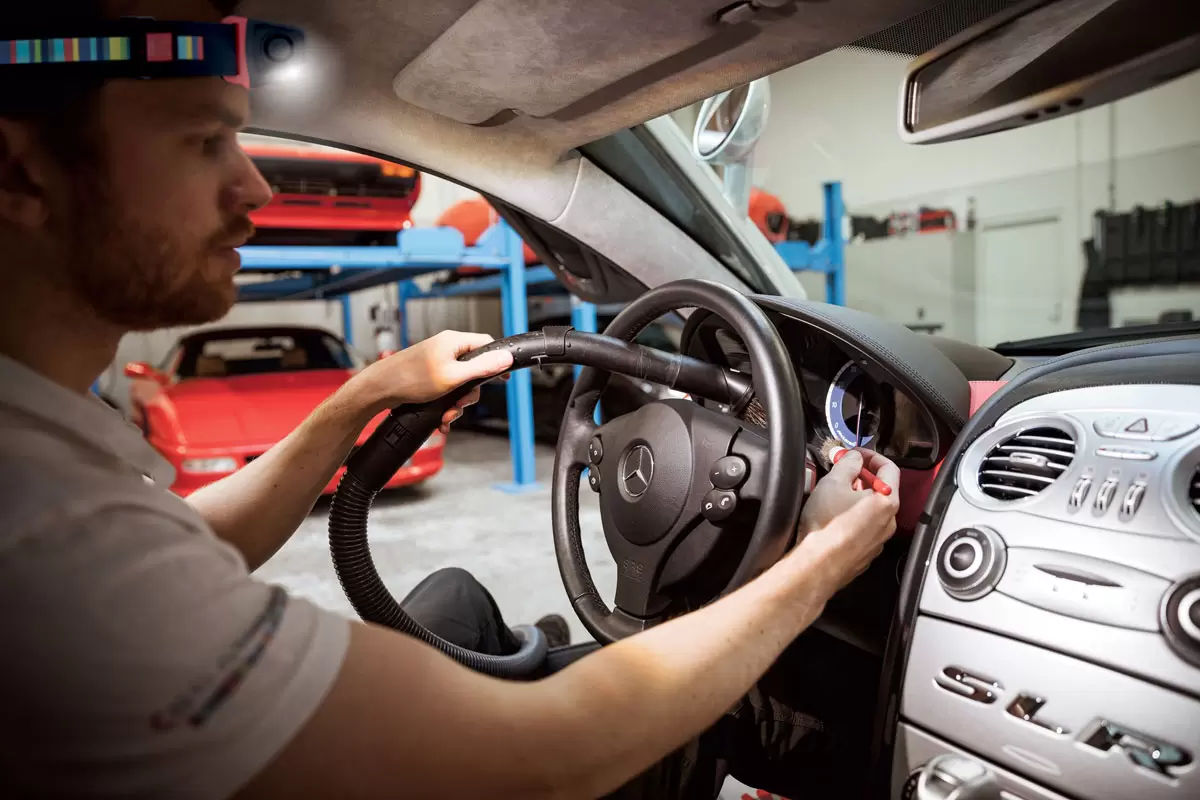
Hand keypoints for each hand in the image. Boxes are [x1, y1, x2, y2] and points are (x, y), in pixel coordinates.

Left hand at [353, 331, 513, 430]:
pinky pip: (447, 390)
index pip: (486, 345)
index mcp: (453, 342)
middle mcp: (446, 350)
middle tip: (462, 404)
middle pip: (474, 370)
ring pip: (460, 384)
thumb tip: (506, 358)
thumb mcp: (453, 377)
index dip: (497, 361)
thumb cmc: (410, 379)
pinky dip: (446, 405)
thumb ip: (482, 368)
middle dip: (470, 394)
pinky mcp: (429, 376)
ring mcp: (437, 363)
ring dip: (457, 403)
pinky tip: (441, 418)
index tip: (503, 378)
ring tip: (447, 416)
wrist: (379, 390)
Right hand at [793, 451, 900, 594]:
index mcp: (886, 501)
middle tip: (842, 473)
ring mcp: (879, 540)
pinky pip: (864, 529)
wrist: (817, 565)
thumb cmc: (826, 524)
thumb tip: (855, 458)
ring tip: (835, 496)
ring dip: (858, 499)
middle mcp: (889, 522)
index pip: (889, 468)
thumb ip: (848, 464)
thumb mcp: (834, 482)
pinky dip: (854, 519)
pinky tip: (834, 519)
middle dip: (863, 478)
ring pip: (873, 511)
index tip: (856, 454)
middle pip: (882, 490)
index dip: (872, 456)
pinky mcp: (866, 554)